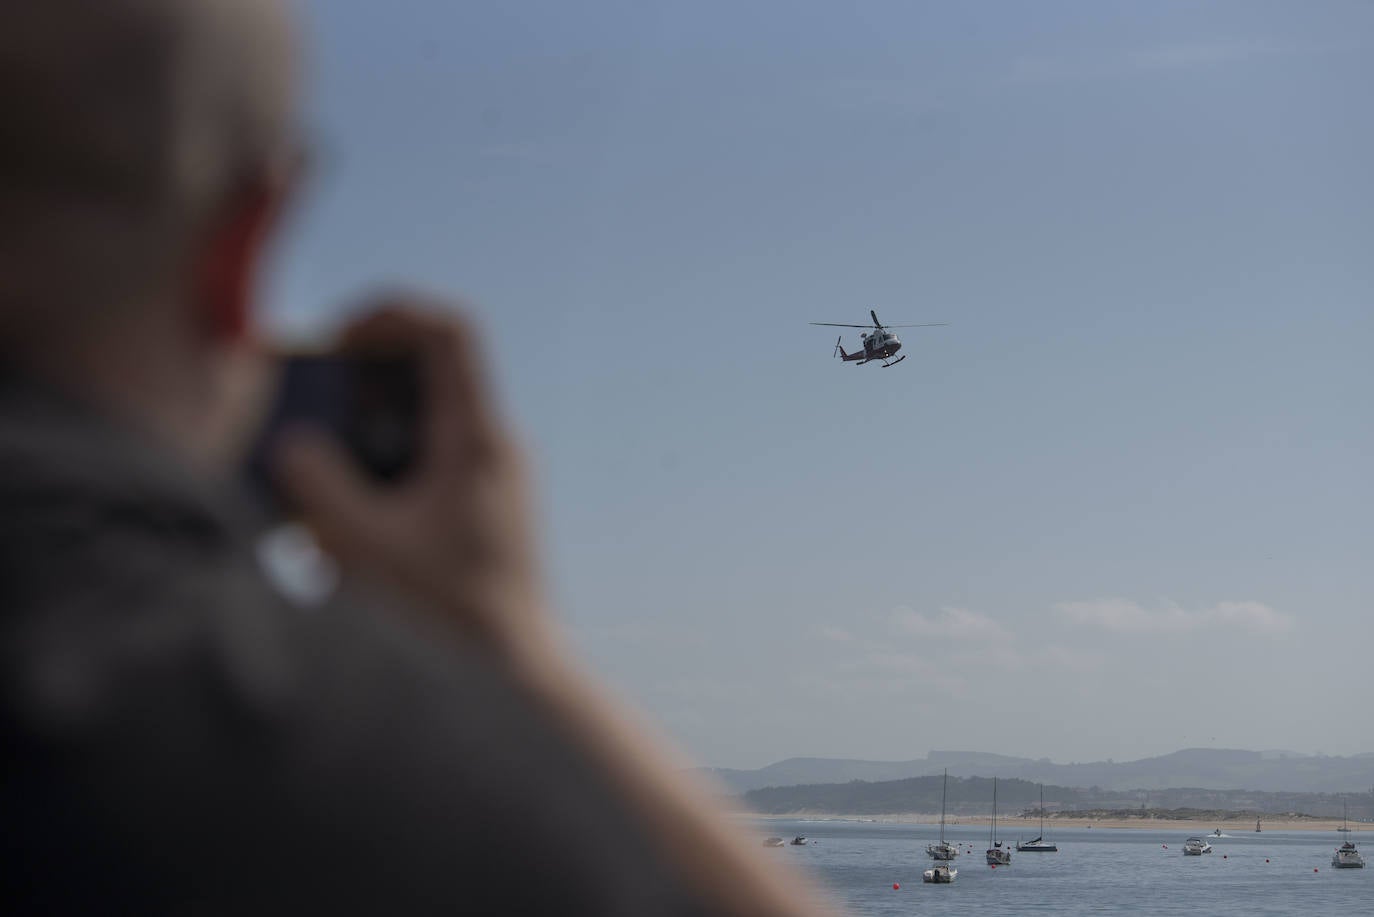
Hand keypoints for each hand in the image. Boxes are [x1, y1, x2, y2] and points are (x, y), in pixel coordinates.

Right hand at [274, 297, 546, 656]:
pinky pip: (427, 467)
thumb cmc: (444, 614)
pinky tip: (343, 525)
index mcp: (478, 439)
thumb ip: (315, 482)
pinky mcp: (480, 514)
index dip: (389, 313)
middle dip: (362, 380)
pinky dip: (382, 473)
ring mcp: (493, 482)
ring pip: (423, 423)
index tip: (337, 339)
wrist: (510, 676)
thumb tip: (293, 446)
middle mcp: (495, 449)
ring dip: (366, 433)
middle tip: (312, 409)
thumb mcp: (359, 544)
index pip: (448, 331)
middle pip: (428, 373)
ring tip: (319, 474)